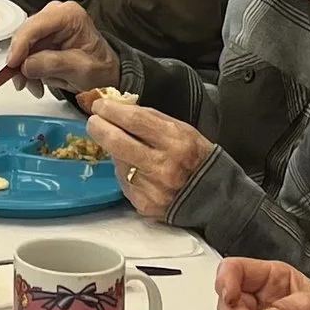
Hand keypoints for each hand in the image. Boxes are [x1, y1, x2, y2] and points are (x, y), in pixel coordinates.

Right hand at [7, 4, 117, 94]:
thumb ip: (53, 64)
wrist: (105, 74)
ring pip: (22, 46)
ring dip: (24, 68)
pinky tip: (35, 82)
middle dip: (21, 60)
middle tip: (22, 82)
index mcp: (69, 15)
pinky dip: (27, 70)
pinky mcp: (41, 39)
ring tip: (34, 86)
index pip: (36, 26)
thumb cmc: (100, 68)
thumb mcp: (81, 69)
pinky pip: (25, 53)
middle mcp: (55, 15)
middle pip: (25, 35)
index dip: (21, 45)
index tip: (13, 65)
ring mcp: (47, 26)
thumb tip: (26, 65)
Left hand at [73, 94, 212, 223]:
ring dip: (114, 151)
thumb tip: (118, 108)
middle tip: (93, 121)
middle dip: (99, 127)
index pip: (135, 121)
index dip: (112, 110)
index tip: (100, 105)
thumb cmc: (197, 158)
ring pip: (119, 163)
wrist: (215, 198)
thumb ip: (151, 119)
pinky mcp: (145, 204)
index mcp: (176, 142)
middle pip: (118, 142)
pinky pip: (124, 182)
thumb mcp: (183, 130)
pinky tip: (135, 169)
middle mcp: (164, 166)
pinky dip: (125, 172)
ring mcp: (153, 188)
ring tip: (123, 146)